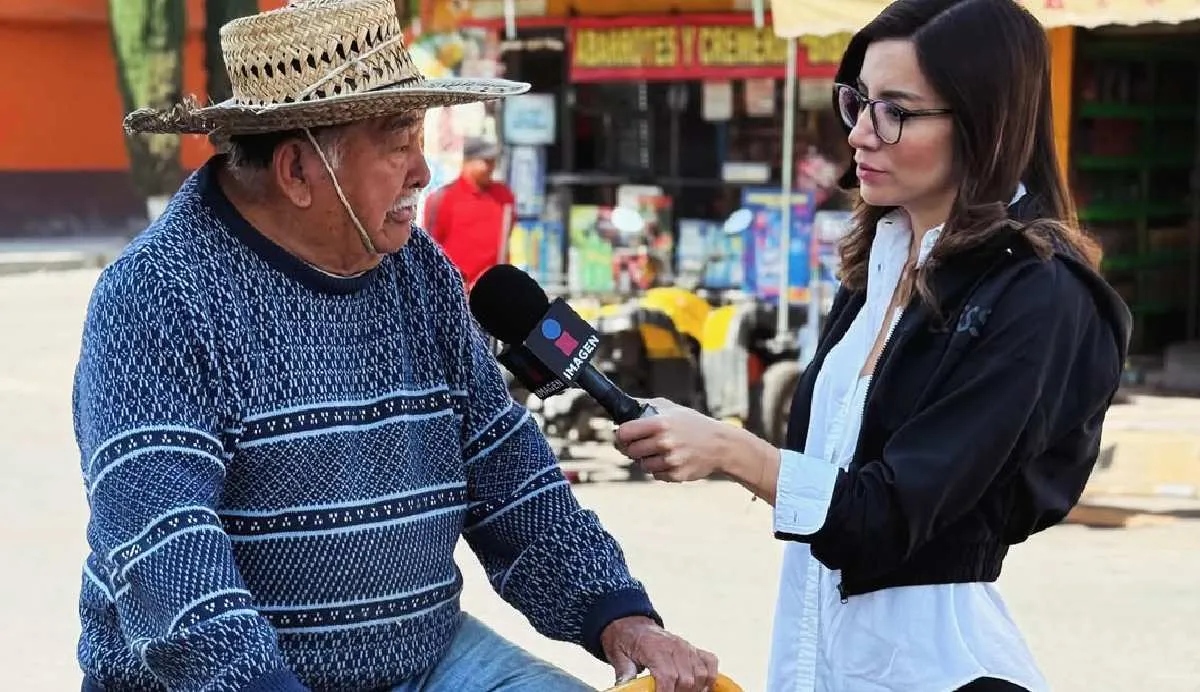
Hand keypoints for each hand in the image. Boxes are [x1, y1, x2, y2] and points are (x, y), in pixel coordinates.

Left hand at [601, 616, 717, 691]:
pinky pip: (711, 662)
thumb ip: (624, 672)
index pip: (667, 676)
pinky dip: (710, 677)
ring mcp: (686, 646)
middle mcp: (674, 646)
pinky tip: (699, 686)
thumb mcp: (618, 656)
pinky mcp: (693, 648)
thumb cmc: (625, 640)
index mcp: (654, 648)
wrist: (632, 624)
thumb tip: (624, 687)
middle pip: (686, 679)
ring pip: (701, 674)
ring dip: (694, 689)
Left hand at [614, 398, 752, 482]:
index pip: (625, 432)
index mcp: (660, 424)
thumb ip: (646, 406)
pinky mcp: (676, 475)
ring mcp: (670, 460)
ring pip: (642, 465)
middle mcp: (664, 442)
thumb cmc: (693, 424)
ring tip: (660, 452)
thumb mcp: (671, 409)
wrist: (720, 445)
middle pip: (631, 451)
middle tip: (642, 445)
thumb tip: (623, 405)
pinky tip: (671, 460)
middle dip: (633, 448)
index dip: (621, 435)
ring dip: (647, 460)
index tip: (623, 436)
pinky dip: (660, 469)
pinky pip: (656, 475)